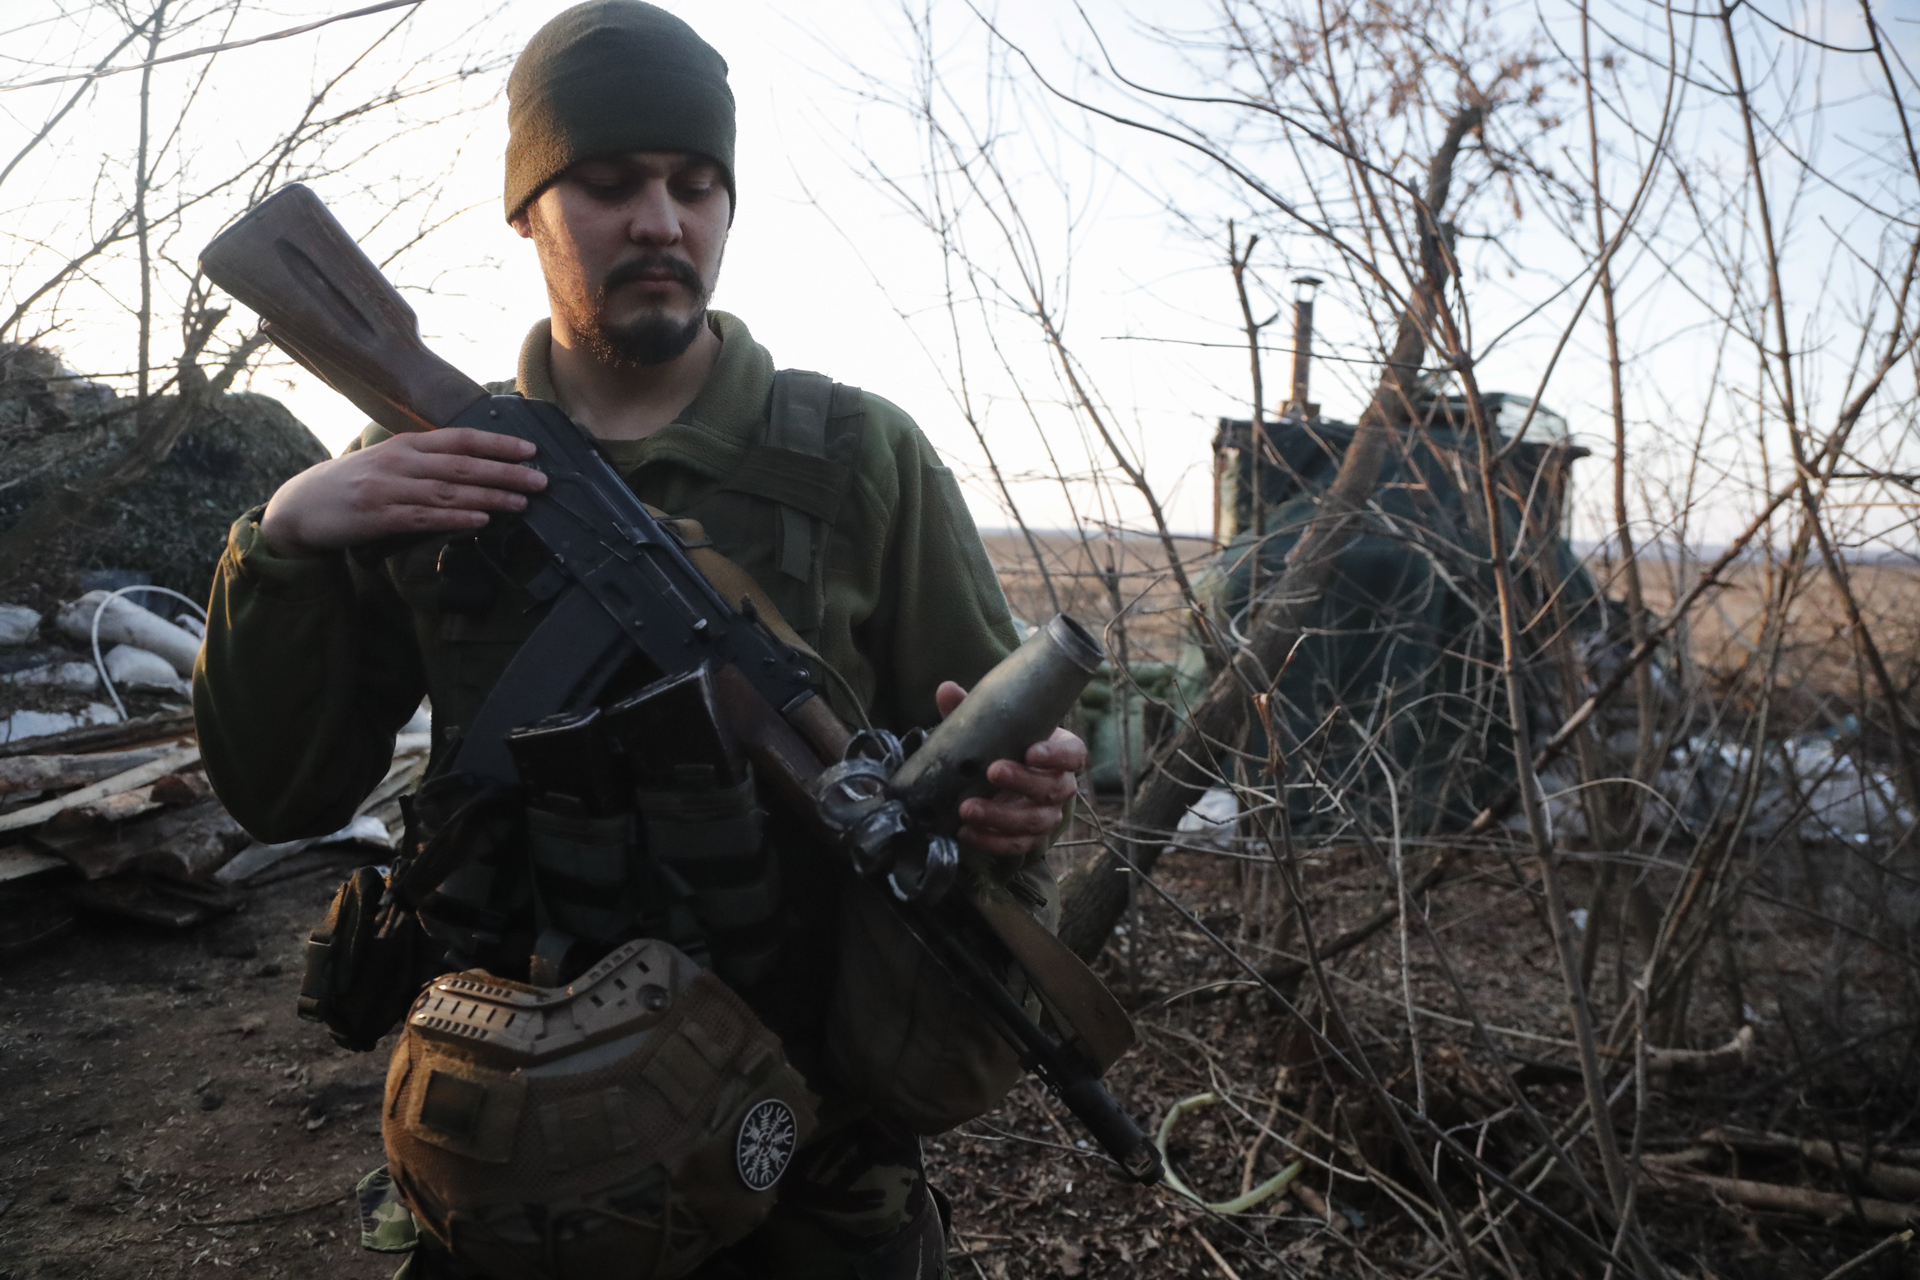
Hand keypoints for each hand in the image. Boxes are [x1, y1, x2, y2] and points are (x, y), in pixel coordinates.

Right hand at [258, 429, 548, 556]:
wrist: (299, 508)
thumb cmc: (352, 485)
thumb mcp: (388, 463)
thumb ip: (426, 463)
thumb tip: (473, 469)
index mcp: (405, 445)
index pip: (459, 439)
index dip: (496, 443)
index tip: (530, 449)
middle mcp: (400, 463)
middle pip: (462, 465)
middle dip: (505, 472)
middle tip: (541, 479)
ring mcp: (389, 490)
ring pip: (449, 491)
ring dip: (490, 496)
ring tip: (523, 502)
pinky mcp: (379, 518)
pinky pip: (424, 517)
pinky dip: (455, 517)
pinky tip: (480, 519)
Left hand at [936, 679, 1086, 858]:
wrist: (1002, 788)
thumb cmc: (1003, 749)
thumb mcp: (991, 730)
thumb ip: (972, 711)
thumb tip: (946, 689)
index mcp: (1059, 754)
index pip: (1073, 754)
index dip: (1057, 754)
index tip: (1031, 751)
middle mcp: (1060, 787)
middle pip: (1052, 788)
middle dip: (1022, 781)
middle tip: (992, 772)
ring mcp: (1046, 816)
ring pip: (1033, 821)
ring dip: (999, 816)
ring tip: (967, 809)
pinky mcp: (1029, 840)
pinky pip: (1015, 845)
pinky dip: (990, 841)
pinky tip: (966, 832)